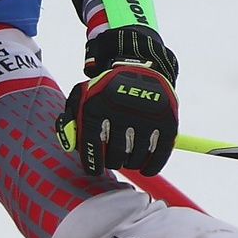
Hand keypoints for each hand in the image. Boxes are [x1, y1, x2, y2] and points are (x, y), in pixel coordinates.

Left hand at [61, 25, 179, 174]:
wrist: (140, 66)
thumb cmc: (106, 89)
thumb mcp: (83, 94)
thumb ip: (71, 118)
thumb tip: (72, 146)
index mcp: (97, 104)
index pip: (92, 144)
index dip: (92, 162)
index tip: (94, 171)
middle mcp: (121, 110)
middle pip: (114, 155)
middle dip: (112, 162)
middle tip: (113, 160)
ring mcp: (145, 116)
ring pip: (135, 157)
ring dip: (130, 164)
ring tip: (127, 159)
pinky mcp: (166, 120)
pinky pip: (159, 153)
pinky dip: (152, 166)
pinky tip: (145, 168)